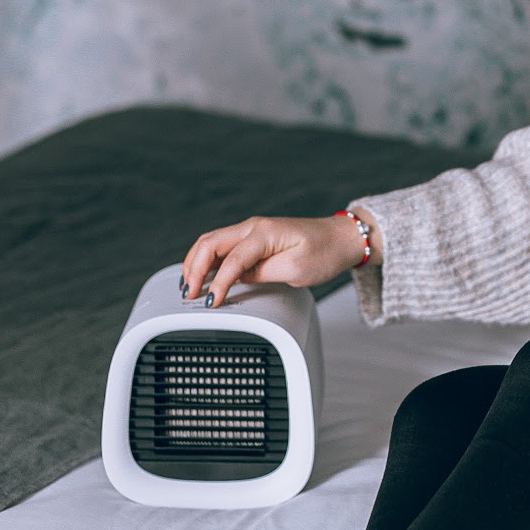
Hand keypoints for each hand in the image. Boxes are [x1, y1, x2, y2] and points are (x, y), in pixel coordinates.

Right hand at [180, 210, 378, 306]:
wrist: (342, 239)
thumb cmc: (325, 252)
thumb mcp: (296, 270)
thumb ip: (262, 274)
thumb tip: (237, 278)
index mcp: (265, 233)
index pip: (231, 260)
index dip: (217, 284)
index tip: (210, 303)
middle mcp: (254, 226)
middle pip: (210, 244)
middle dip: (194, 269)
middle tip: (188, 294)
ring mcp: (253, 229)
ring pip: (212, 242)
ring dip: (196, 262)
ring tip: (189, 286)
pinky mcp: (255, 237)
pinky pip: (223, 245)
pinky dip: (208, 259)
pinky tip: (203, 274)